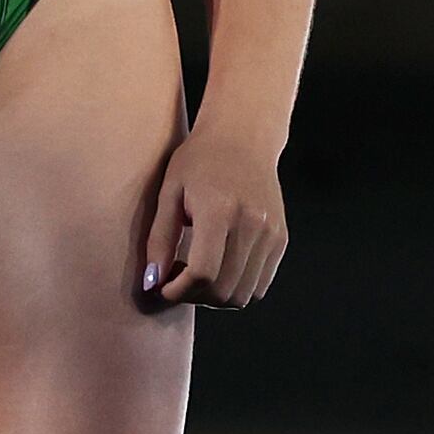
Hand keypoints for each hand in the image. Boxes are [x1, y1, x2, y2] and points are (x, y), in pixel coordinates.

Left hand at [140, 126, 289, 309]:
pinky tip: (221, 267)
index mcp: (221, 211)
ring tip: (200, 273)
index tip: (164, 286)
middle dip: (195, 297)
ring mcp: (271, 233)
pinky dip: (237, 287)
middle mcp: (253, 225)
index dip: (179, 291)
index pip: (204, 274)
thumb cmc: (200, 160)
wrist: (243, 136)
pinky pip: (260, 284)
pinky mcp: (280, 238)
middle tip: (178, 279)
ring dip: (217, 296)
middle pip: (225, 291)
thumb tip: (153, 282)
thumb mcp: (169, 193)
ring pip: (244, 294)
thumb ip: (160, 240)